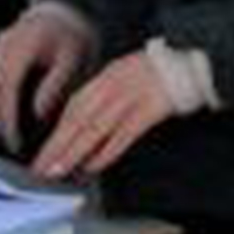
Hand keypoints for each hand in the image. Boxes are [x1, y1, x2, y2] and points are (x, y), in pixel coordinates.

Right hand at [0, 2, 94, 150]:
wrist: (66, 9)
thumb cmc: (73, 35)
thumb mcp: (73, 58)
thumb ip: (56, 85)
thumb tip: (38, 115)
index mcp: (22, 46)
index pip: (7, 89)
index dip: (8, 118)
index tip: (15, 141)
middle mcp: (4, 45)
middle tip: (12, 145)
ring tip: (9, 135)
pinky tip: (8, 115)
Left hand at [32, 46, 174, 183]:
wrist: (192, 62)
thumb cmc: (160, 73)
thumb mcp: (127, 74)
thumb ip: (107, 95)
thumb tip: (86, 125)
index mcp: (106, 77)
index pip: (74, 107)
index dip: (57, 131)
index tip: (44, 151)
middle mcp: (113, 86)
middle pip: (78, 119)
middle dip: (57, 146)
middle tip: (41, 168)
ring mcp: (130, 97)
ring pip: (94, 129)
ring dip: (73, 152)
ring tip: (58, 170)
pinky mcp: (149, 110)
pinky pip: (122, 134)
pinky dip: (106, 152)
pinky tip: (93, 166)